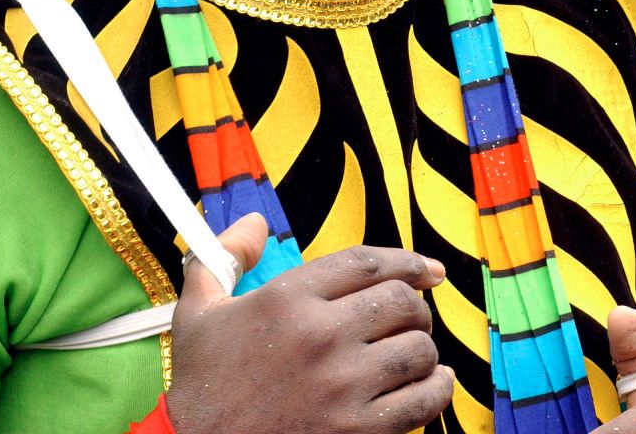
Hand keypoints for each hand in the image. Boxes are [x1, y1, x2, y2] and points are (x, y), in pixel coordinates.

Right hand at [166, 214, 453, 433]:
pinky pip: (421, 401)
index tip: (428, 268)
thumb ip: (227, 253)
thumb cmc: (201, 384)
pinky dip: (437, 388)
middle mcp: (321, 334)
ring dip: (424, 346)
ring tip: (415, 349)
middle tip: (413, 314)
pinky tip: (433, 382)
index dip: (408, 261)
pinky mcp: (356, 431)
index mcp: (288, 297)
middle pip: (401, 301)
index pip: (368, 262)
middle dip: (416, 304)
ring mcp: (342, 385)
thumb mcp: (198, 307)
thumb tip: (257, 222)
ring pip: (417, 348)